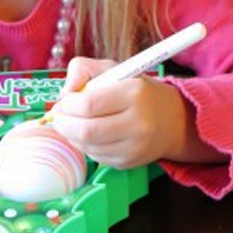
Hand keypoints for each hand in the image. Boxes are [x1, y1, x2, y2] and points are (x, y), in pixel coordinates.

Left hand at [52, 57, 219, 167]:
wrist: (173, 120)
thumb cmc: (137, 92)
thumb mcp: (114, 69)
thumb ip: (84, 69)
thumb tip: (64, 93)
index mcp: (134, 93)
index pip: (88, 104)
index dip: (68, 104)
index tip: (65, 101)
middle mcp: (138, 122)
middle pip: (85, 131)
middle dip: (63, 124)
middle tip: (59, 116)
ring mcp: (134, 146)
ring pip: (87, 146)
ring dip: (72, 136)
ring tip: (75, 124)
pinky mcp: (129, 162)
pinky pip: (96, 157)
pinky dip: (86, 146)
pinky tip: (91, 135)